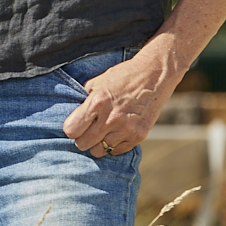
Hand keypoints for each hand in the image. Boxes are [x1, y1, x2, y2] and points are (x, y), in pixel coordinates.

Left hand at [63, 54, 177, 160]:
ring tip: (103, 131)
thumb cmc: (123, 76)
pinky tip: (116, 132)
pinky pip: (117, 151)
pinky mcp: (139, 136)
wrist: (154, 75)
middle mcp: (110, 119)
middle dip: (83, 138)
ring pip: (100, 151)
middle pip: (83, 144)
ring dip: (99, 143)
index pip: (71, 130)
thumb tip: (73, 115)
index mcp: (97, 103)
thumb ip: (84, 100)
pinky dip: (114, 145)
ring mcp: (126, 129)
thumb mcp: (97, 82)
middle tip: (88, 130)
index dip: (72, 128)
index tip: (77, 124)